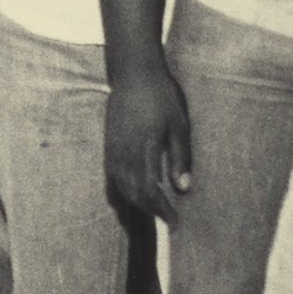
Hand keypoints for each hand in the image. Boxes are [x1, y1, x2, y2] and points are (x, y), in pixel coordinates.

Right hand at [105, 58, 193, 224]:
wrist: (134, 73)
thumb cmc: (161, 96)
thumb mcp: (179, 125)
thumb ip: (181, 157)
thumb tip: (184, 188)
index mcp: (143, 150)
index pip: (149, 191)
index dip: (161, 210)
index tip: (175, 221)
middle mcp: (123, 154)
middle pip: (132, 194)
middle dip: (150, 211)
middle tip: (168, 218)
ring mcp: (113, 150)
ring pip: (120, 188)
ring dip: (136, 203)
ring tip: (154, 209)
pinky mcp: (109, 145)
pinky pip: (112, 177)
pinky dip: (123, 191)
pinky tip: (134, 192)